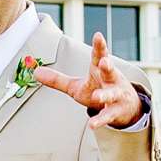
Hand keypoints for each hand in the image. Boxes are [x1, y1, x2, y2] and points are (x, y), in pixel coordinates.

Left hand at [32, 34, 147, 128]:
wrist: (125, 108)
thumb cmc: (98, 91)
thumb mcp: (76, 86)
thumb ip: (57, 80)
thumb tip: (36, 72)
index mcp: (99, 71)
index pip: (99, 56)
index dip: (99, 46)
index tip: (98, 36)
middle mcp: (110, 80)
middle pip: (110, 71)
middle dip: (107, 66)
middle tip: (104, 61)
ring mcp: (116, 95)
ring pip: (112, 94)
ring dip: (105, 95)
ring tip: (98, 96)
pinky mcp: (117, 111)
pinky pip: (108, 115)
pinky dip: (101, 120)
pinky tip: (92, 124)